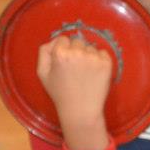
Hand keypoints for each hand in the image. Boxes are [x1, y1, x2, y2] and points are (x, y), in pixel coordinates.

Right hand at [36, 35, 112, 149]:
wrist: (81, 110)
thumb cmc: (60, 93)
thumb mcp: (43, 73)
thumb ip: (44, 52)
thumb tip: (54, 41)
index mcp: (60, 54)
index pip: (62, 39)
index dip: (63, 50)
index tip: (64, 62)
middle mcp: (78, 52)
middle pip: (77, 41)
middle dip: (75, 51)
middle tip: (75, 69)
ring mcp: (94, 57)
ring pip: (90, 47)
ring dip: (88, 56)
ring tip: (84, 73)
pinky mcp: (106, 63)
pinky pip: (102, 52)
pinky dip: (99, 59)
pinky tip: (94, 73)